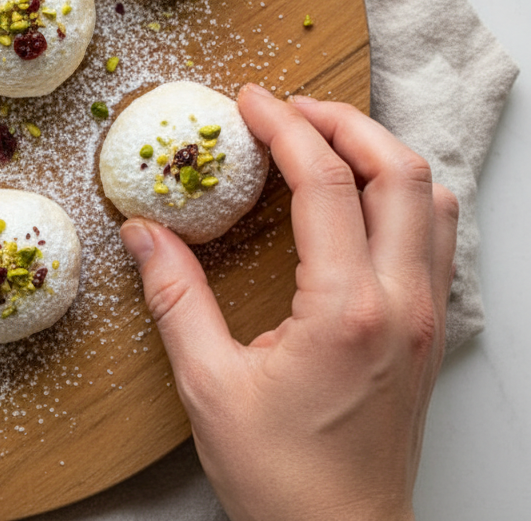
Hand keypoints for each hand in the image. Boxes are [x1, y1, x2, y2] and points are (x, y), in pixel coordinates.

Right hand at [120, 85, 456, 520]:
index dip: (286, 127)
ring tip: (327, 141)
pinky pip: (436, 237)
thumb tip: (143, 234)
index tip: (250, 101)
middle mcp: (404, 304)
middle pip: (401, 171)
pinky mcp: (432, 334)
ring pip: (433, 200)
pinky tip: (361, 203)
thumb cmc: (280, 477)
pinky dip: (403, 195)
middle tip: (289, 108)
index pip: (327, 183)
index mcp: (346, 310)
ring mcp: (428, 318)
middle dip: (344, 121)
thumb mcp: (209, 385)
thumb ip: (175, 297)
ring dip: (383, 153)